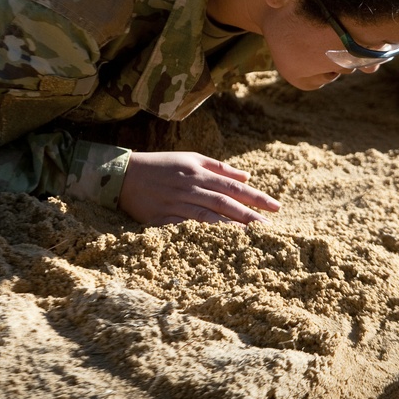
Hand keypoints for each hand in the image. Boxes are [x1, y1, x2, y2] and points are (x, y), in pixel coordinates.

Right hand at [118, 151, 279, 225]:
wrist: (123, 175)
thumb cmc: (162, 165)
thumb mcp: (191, 158)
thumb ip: (219, 168)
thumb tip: (246, 178)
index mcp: (199, 171)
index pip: (234, 186)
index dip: (255, 197)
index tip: (275, 206)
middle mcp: (190, 187)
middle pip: (226, 202)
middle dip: (250, 213)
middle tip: (270, 226)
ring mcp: (177, 203)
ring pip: (210, 215)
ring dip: (232, 225)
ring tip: (253, 234)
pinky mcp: (163, 219)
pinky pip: (189, 226)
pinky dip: (206, 232)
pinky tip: (221, 240)